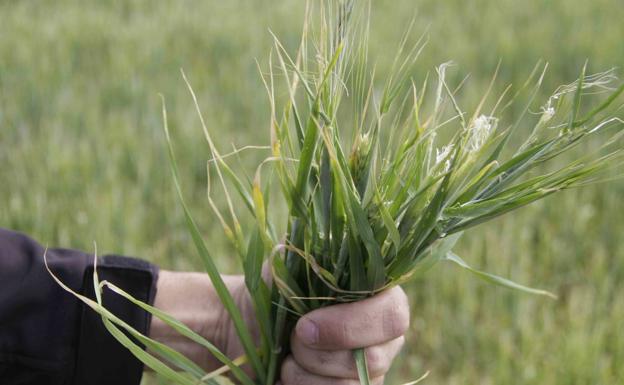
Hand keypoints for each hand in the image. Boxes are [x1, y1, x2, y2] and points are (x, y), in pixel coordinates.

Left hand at [150, 271, 409, 383]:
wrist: (248, 327)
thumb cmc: (274, 290)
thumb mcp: (290, 265)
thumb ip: (315, 252)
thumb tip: (328, 229)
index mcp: (379, 296)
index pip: (393, 315)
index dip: (351, 326)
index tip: (304, 325)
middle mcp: (384, 336)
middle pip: (376, 358)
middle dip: (324, 353)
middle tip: (294, 339)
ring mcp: (371, 370)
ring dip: (307, 373)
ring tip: (287, 356)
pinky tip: (289, 372)